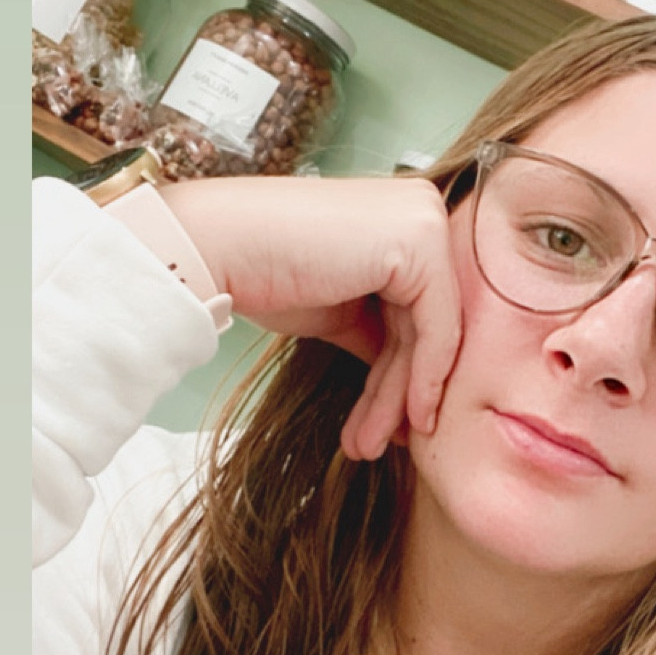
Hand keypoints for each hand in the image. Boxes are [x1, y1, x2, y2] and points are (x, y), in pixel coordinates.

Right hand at [160, 174, 462, 460]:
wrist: (218, 249)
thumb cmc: (265, 274)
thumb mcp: (339, 311)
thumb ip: (380, 333)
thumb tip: (408, 381)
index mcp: (404, 218)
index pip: (420, 310)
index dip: (404, 375)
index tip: (388, 427)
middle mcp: (423, 209)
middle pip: (427, 323)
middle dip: (399, 393)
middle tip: (376, 444)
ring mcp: (425, 220)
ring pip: (432, 333)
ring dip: (400, 398)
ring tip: (370, 445)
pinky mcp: (420, 241)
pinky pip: (437, 327)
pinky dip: (422, 379)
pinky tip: (405, 418)